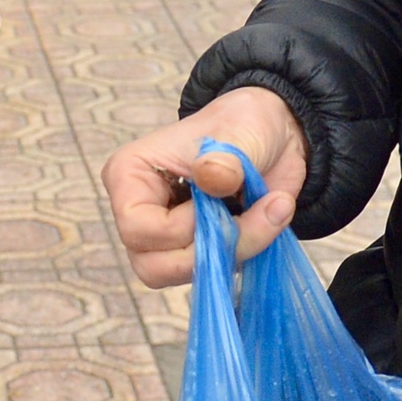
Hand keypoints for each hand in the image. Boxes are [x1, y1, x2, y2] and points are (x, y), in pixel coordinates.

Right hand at [103, 87, 309, 289]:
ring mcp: (164, 238)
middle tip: (260, 212)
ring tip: (269, 211)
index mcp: (130, 176)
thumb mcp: (239, 132)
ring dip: (235, 251)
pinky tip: (267, 218)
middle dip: (213, 248)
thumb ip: (225, 159)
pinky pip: (212, 273)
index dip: (182, 227)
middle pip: (155, 266)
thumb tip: (212, 178)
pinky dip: (246, 252)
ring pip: (184, 276)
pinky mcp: (194, 252)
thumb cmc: (243, 124)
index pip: (137, 228)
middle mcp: (139, 212)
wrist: (272, 136)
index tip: (220, 197)